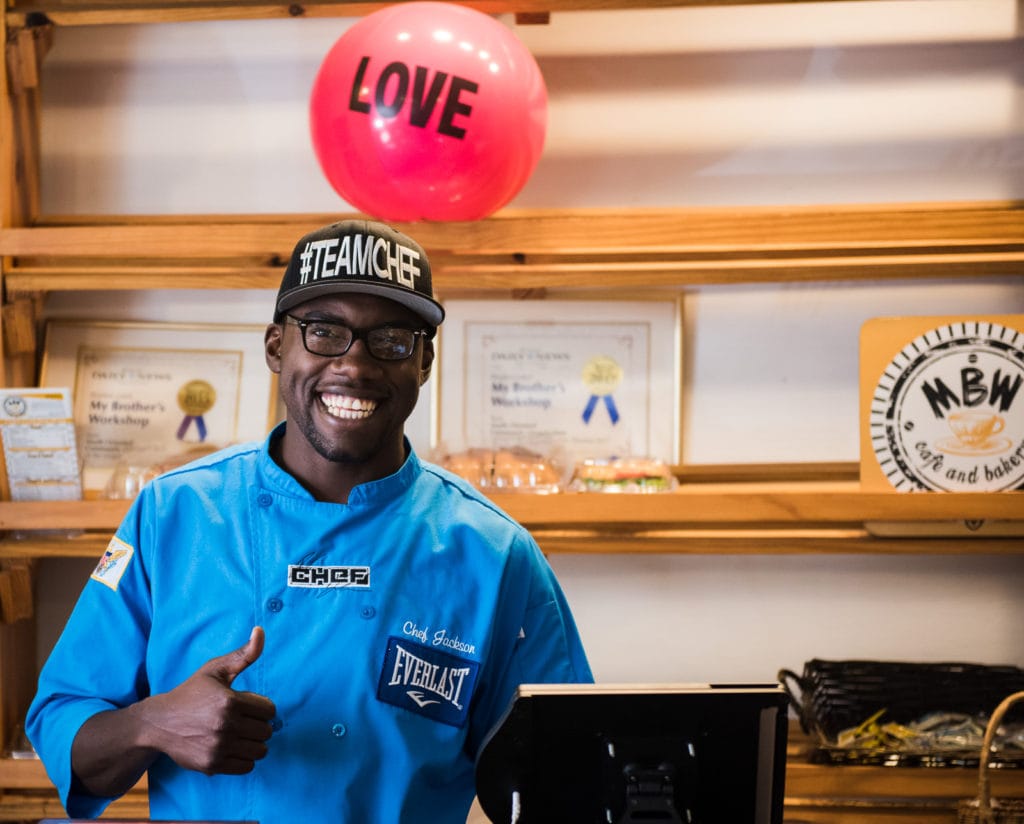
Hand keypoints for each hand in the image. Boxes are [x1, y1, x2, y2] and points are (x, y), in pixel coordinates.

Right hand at [139, 626, 275, 774]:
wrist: (159, 723)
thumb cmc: (191, 693)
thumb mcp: (216, 670)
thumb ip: (244, 654)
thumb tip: (260, 631)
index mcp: (230, 701)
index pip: (270, 710)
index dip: (260, 706)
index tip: (246, 705)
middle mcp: (226, 726)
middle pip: (267, 731)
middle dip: (258, 724)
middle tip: (241, 720)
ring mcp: (218, 748)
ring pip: (260, 751)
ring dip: (253, 742)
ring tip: (238, 734)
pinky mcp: (212, 765)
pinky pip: (247, 767)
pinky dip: (244, 758)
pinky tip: (231, 747)